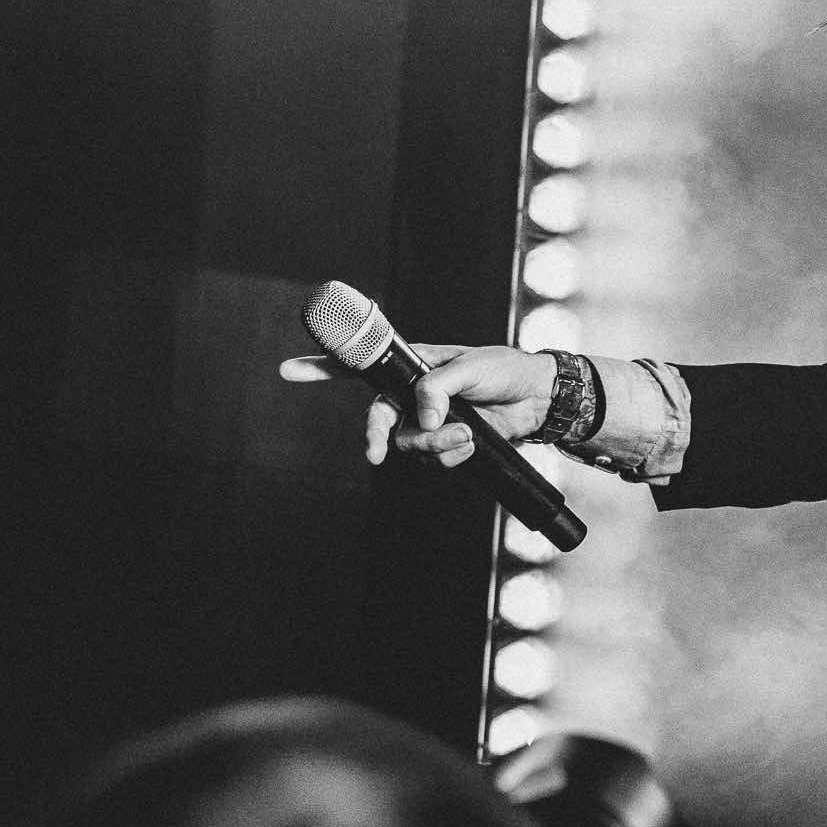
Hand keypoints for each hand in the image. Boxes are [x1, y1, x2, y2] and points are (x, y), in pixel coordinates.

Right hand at [278, 343, 556, 467]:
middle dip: (377, 436)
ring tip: (465, 434)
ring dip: (434, 445)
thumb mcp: (471, 368)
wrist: (537, 399)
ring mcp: (429, 421)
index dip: (323, 368)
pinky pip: (434, 460)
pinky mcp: (447, 444)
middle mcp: (414, 395)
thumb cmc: (504, 371)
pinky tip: (472, 442)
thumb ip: (439, 388)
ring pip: (409, 444)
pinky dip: (452, 455)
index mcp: (413, 366)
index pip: (362, 366)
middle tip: (376, 453)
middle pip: (379, 420)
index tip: (289, 370)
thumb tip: (422, 418)